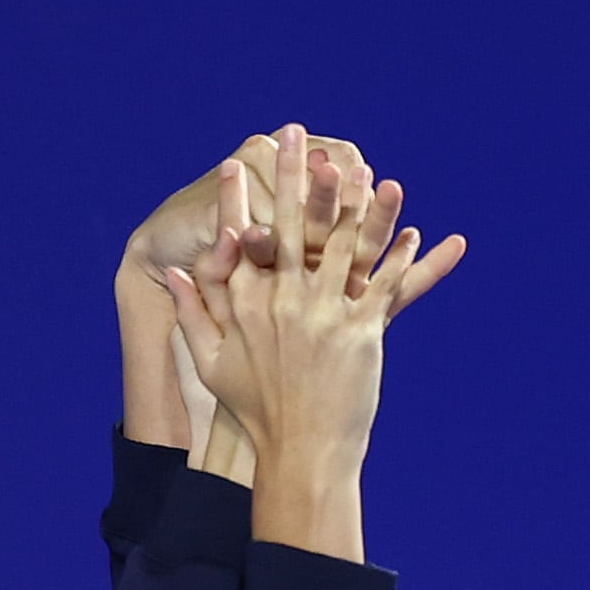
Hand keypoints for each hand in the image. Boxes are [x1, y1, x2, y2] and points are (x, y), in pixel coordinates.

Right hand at [117, 133, 390, 446]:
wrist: (300, 453)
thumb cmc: (254, 411)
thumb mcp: (211, 363)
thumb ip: (192, 313)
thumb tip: (176, 272)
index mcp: (245, 304)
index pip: (237, 238)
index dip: (234, 198)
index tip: (232, 163)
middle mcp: (283, 301)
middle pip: (289, 225)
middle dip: (292, 174)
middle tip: (293, 136)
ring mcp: (324, 315)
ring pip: (343, 244)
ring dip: (357, 202)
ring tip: (366, 168)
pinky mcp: (361, 333)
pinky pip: (384, 285)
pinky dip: (399, 258)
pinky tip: (413, 232)